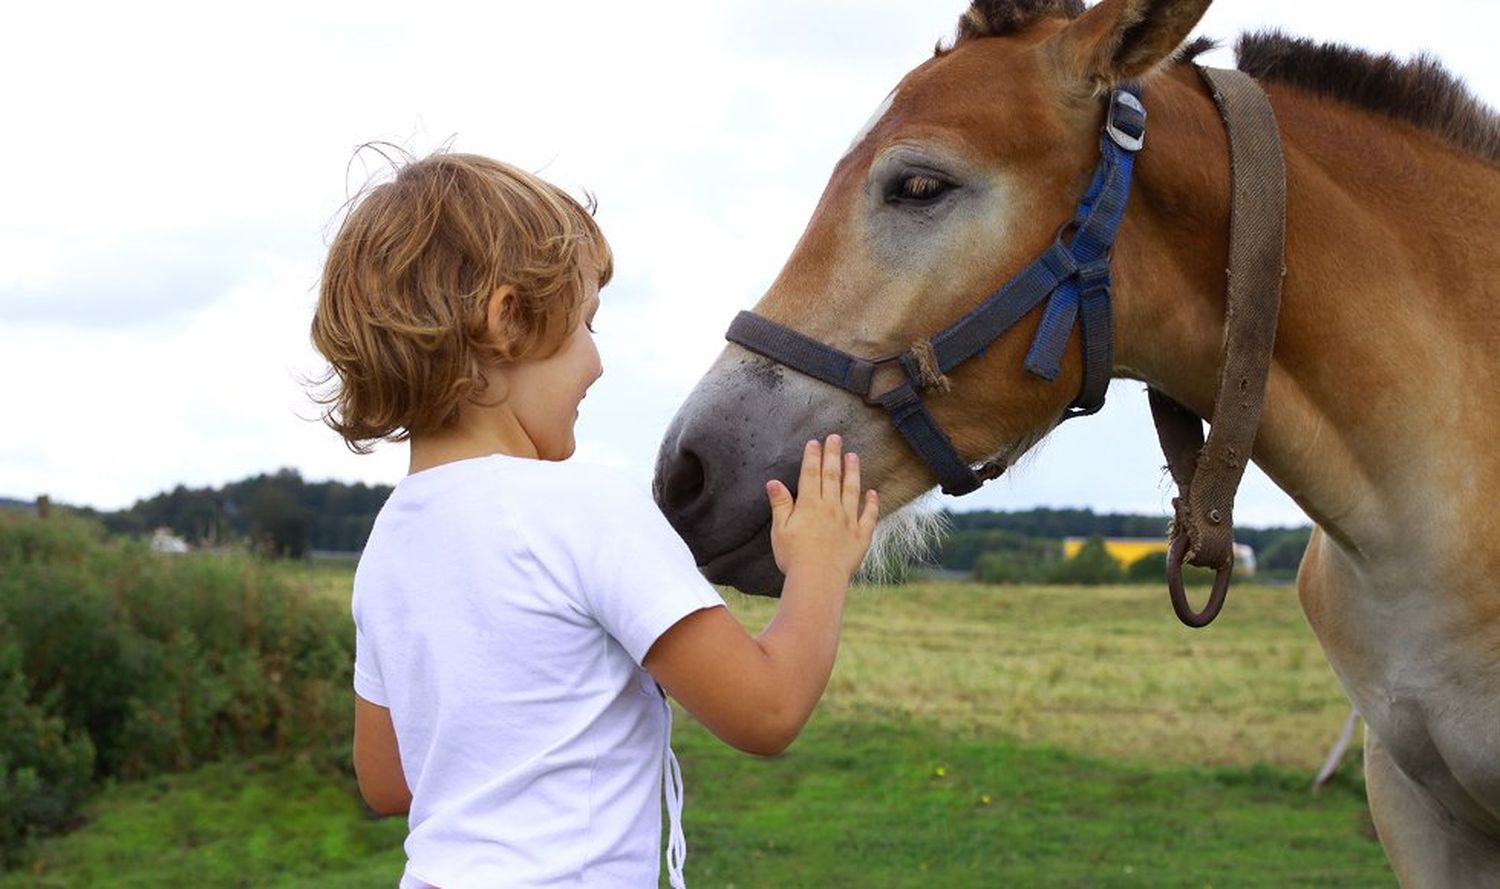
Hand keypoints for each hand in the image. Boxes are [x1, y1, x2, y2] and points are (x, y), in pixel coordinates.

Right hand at [765, 434, 878, 581]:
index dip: (812, 457)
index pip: (811, 474)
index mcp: (809, 505)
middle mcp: (831, 508)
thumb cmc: (794, 557)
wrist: (818, 580)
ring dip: (853, 472)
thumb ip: (780, 504)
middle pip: (832, 476)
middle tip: (836, 437)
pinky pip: (869, 516)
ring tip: (854, 456)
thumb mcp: (780, 530)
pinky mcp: (860, 536)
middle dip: (833, 455)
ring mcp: (848, 521)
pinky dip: (872, 503)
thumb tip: (774, 482)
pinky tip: (873, 493)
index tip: (814, 442)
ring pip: (852, 490)